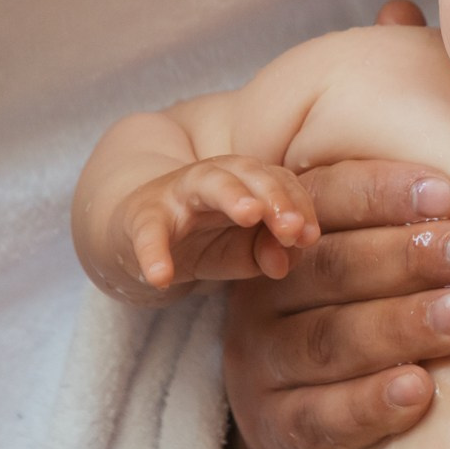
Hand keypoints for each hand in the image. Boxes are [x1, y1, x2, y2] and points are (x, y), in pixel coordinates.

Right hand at [120, 156, 317, 289]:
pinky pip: (147, 233)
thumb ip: (270, 252)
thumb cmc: (204, 240)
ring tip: (250, 215)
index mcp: (246, 182)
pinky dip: (152, 253)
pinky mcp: (141, 219)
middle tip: (291, 227)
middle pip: (249, 171)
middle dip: (274, 195)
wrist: (139, 237)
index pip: (280, 182)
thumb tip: (284, 262)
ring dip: (232, 195)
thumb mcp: (243, 252)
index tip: (309, 238)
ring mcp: (177, 194)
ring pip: (207, 183)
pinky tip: (160, 277)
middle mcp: (215, 179)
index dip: (298, 206)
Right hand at [224, 0, 449, 448]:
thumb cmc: (359, 283)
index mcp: (286, 225)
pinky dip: (370, 407)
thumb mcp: (365, 202)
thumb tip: (399, 3)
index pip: (326, 198)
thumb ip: (384, 111)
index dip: (385, 191)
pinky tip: (422, 394)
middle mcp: (265, 288)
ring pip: (329, 341)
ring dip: (401, 327)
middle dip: (411, 257)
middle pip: (330, 268)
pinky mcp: (278, 428)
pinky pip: (320, 420)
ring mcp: (264, 361)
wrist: (305, 400)